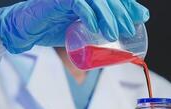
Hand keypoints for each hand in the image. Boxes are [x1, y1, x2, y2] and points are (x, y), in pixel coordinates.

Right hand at [0, 0, 148, 52]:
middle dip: (122, 12)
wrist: (29, 30)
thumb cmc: (56, 30)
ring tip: (113, 34)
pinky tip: (95, 28)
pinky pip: (78, 3)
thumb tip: (121, 42)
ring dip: (108, 16)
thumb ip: (100, 31)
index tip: (142, 17)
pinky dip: (88, 15)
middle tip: (128, 30)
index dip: (130, 5)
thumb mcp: (84, 31)